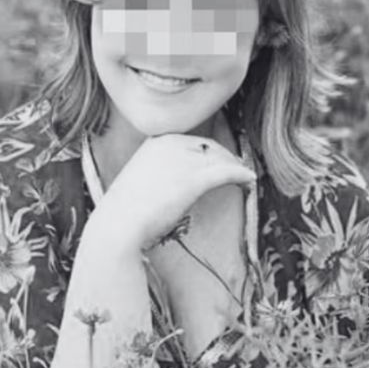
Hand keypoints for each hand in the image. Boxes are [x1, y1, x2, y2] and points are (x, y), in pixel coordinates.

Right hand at [93, 133, 256, 251]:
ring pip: (220, 159)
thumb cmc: (126, 212)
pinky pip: (226, 172)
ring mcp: (184, 160)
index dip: (211, 153)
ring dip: (235, 167)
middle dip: (226, 158)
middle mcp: (171, 144)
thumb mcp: (141, 182)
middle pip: (209, 148)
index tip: (220, 162)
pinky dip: (241, 175)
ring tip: (245, 178)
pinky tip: (250, 180)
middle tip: (237, 171)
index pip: (193, 142)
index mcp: (157, 142)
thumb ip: (159, 174)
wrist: (118, 225)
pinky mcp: (195, 179)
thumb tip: (174, 184)